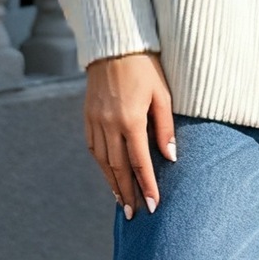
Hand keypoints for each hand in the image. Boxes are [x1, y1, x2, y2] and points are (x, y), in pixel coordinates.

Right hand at [83, 50, 175, 217]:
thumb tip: (170, 158)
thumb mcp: (163, 95)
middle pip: (118, 168)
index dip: (147, 186)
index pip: (140, 162)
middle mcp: (109, 124)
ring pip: (103, 162)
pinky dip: (102, 166)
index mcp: (130, 120)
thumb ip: (165, 128)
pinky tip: (110, 176)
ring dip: (113, 184)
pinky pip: (93, 148)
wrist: (114, 45)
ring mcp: (95, 121)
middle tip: (136, 214)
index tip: (154, 205)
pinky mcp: (87, 116)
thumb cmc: (146, 68)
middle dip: (128, 193)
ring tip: (123, 202)